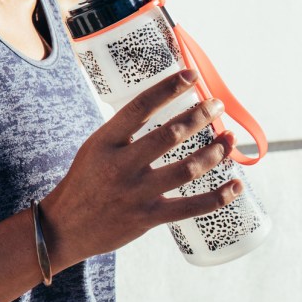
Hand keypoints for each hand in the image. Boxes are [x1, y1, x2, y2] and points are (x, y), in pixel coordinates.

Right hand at [40, 68, 242, 267]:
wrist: (65, 226)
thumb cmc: (84, 182)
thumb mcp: (95, 149)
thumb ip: (124, 133)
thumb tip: (162, 113)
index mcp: (105, 142)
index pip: (140, 106)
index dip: (168, 88)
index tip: (191, 75)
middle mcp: (120, 165)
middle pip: (170, 134)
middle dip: (200, 116)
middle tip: (217, 106)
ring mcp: (135, 192)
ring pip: (187, 169)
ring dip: (215, 152)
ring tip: (229, 139)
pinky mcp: (148, 217)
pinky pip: (192, 207)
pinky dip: (219, 196)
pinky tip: (236, 185)